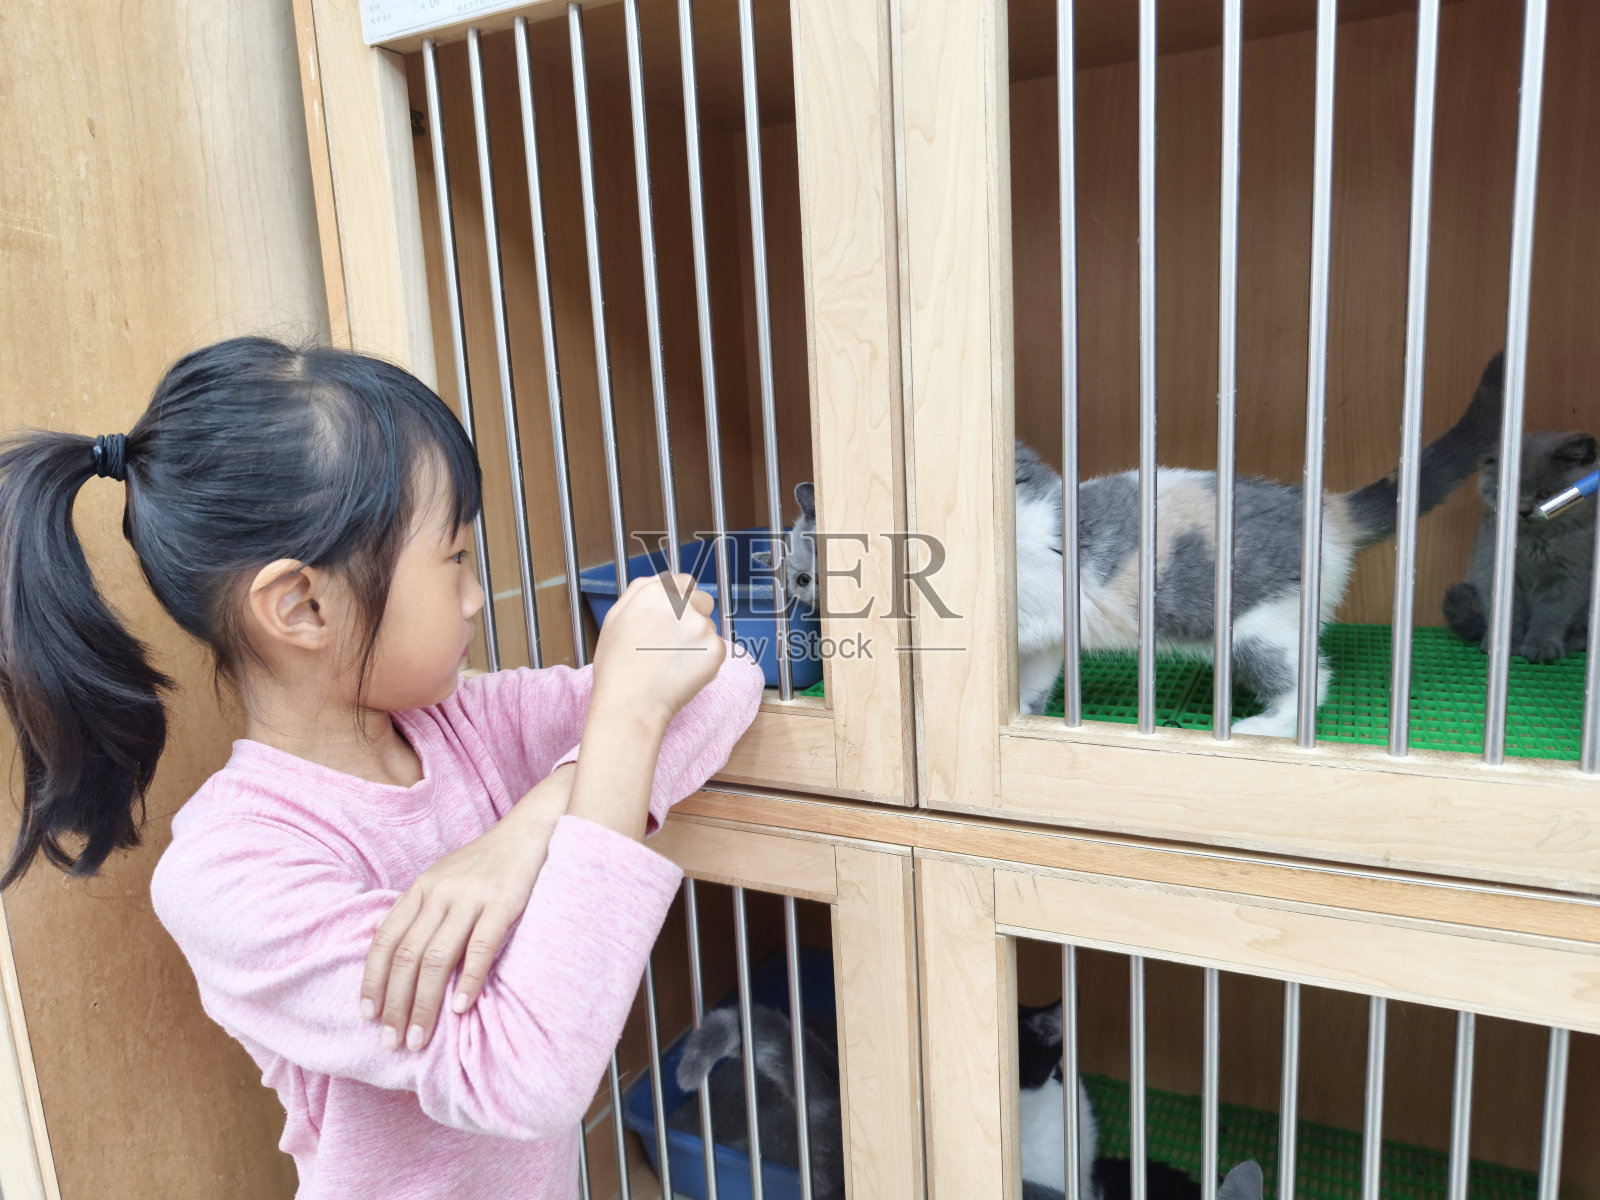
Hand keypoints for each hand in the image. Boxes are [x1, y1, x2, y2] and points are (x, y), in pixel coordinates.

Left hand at [359, 766, 572, 1051]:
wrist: (533, 828)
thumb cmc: (490, 862)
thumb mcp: (447, 878)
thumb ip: (425, 911)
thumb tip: (401, 957)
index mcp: (422, 887)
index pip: (386, 938)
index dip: (373, 978)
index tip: (368, 1014)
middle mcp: (440, 892)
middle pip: (407, 955)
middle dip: (395, 1003)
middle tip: (391, 1041)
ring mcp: (471, 897)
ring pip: (435, 957)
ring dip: (424, 1003)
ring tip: (419, 1038)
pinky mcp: (504, 902)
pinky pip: (480, 947)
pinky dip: (467, 980)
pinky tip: (461, 1008)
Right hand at [591, 572, 724, 731]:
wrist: (630, 705)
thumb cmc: (618, 668)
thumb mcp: (615, 618)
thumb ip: (639, 592)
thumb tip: (658, 581)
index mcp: (654, 592)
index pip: (683, 582)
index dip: (679, 600)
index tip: (675, 615)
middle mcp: (681, 605)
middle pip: (703, 600)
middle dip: (694, 616)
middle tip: (675, 641)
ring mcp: (701, 627)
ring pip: (708, 627)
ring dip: (698, 640)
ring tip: (672, 662)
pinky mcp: (716, 650)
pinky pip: (716, 649)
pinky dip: (705, 660)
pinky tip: (682, 672)